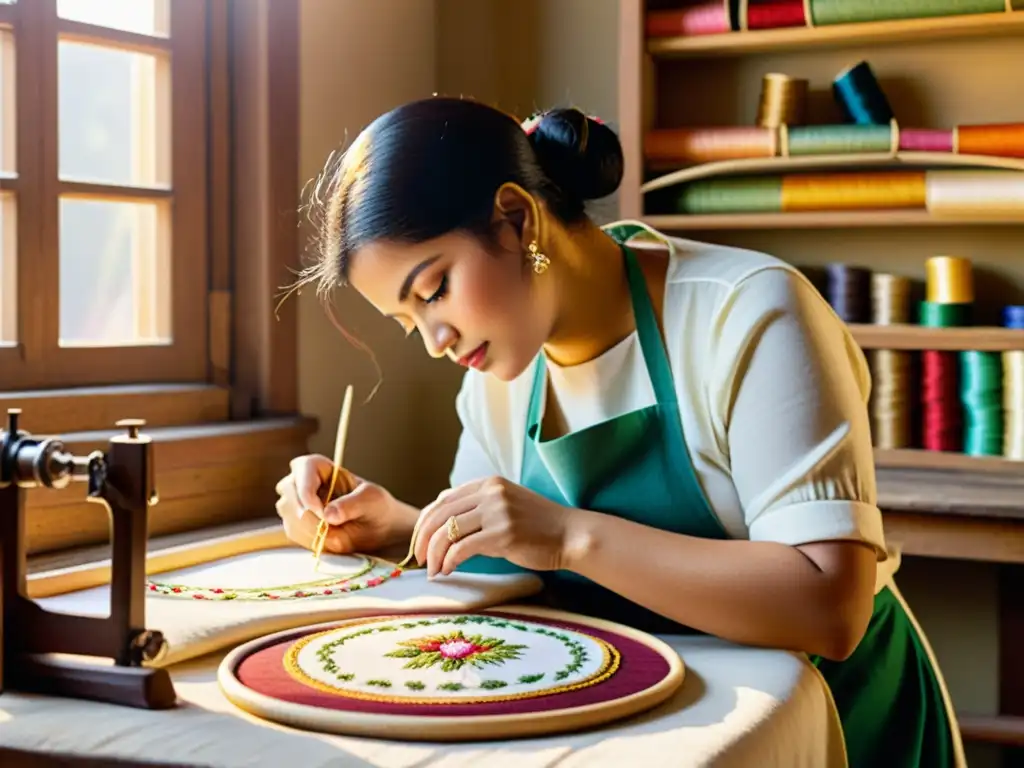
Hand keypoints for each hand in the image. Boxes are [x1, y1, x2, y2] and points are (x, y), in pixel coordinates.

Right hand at [274, 454, 409, 554]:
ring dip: (308, 529)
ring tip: (335, 535)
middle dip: (306, 513)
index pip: (303, 468)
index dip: (307, 490)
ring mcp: (297, 504)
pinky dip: (309, 539)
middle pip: (289, 491)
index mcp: (320, 467)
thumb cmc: (376, 507)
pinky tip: (328, 540)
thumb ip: (351, 505)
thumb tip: (328, 514)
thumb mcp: (372, 501)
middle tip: (327, 528)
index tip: (321, 512)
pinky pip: (293, 532)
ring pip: (288, 513)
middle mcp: (303, 482)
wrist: (377, 528)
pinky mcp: (297, 524)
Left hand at [413, 476, 575, 576]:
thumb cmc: (538, 527)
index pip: (443, 500)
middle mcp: (491, 492)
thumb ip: (477, 509)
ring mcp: (498, 511)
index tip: (419, 542)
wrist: (570, 535)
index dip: (425, 522)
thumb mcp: (505, 506)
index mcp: (488, 483)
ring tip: (432, 570)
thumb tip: (443, 521)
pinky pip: (463, 547)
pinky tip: (447, 571)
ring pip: (448, 531)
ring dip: (434, 554)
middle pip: (440, 514)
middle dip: (423, 539)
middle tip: (417, 559)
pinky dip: (449, 561)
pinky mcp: (504, 533)